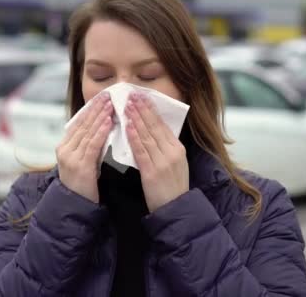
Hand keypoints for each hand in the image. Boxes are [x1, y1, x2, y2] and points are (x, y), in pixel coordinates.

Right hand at [56, 92, 113, 202]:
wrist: (75, 206)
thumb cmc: (83, 184)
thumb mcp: (84, 160)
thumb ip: (89, 145)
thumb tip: (103, 126)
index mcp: (64, 146)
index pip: (78, 123)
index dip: (90, 109)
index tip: (101, 97)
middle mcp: (65, 149)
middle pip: (82, 124)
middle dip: (95, 108)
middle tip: (107, 95)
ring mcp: (71, 158)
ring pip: (87, 132)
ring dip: (100, 116)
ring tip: (110, 104)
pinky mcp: (80, 166)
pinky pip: (92, 145)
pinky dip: (100, 132)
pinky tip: (108, 122)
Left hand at [125, 92, 188, 212]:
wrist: (176, 210)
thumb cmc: (171, 188)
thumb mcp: (174, 164)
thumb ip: (164, 149)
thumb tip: (150, 133)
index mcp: (177, 149)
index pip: (162, 125)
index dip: (151, 109)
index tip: (142, 97)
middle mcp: (172, 152)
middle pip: (155, 126)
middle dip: (142, 109)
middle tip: (132, 94)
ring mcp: (163, 162)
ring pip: (147, 135)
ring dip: (136, 119)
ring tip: (127, 105)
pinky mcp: (152, 172)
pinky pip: (141, 151)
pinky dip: (134, 137)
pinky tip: (128, 126)